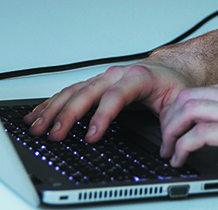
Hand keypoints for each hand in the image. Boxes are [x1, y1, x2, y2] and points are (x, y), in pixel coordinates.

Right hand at [25, 61, 191, 142]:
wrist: (171, 67)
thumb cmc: (172, 83)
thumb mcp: (180, 103)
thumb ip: (172, 127)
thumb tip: (166, 150)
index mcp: (138, 77)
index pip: (116, 96)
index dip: (102, 116)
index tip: (91, 136)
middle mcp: (116, 75)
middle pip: (87, 92)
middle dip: (68, 114)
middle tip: (55, 134)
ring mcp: (103, 78)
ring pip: (73, 91)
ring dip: (53, 109)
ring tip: (37, 126)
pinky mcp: (95, 84)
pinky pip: (69, 91)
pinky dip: (52, 103)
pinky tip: (38, 114)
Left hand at [157, 76, 217, 179]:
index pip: (203, 91)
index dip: (182, 109)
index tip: (177, 127)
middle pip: (189, 97)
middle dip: (170, 119)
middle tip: (166, 140)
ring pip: (188, 110)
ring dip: (171, 133)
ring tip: (169, 151)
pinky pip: (199, 134)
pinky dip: (183, 146)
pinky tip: (182, 157)